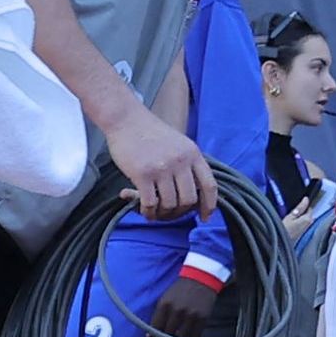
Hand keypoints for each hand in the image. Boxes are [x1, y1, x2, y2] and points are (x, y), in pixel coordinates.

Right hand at [106, 104, 211, 218]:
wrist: (126, 119)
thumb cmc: (150, 133)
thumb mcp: (178, 143)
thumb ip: (188, 164)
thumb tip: (195, 194)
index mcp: (193, 153)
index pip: (209, 185)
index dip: (209, 205)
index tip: (204, 217)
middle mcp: (180, 161)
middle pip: (190, 199)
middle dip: (181, 212)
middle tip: (171, 213)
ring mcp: (162, 168)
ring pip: (171, 204)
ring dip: (163, 213)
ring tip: (156, 211)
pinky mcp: (143, 174)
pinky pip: (151, 203)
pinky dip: (149, 212)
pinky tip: (144, 210)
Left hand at [147, 269, 223, 336]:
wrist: (200, 278)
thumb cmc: (179, 289)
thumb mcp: (165, 297)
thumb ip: (159, 314)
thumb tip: (151, 334)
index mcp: (165, 304)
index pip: (156, 327)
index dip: (153, 336)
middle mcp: (177, 310)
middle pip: (168, 333)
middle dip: (166, 336)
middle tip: (167, 336)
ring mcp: (191, 315)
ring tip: (178, 336)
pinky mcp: (203, 318)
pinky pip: (195, 336)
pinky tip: (188, 335)